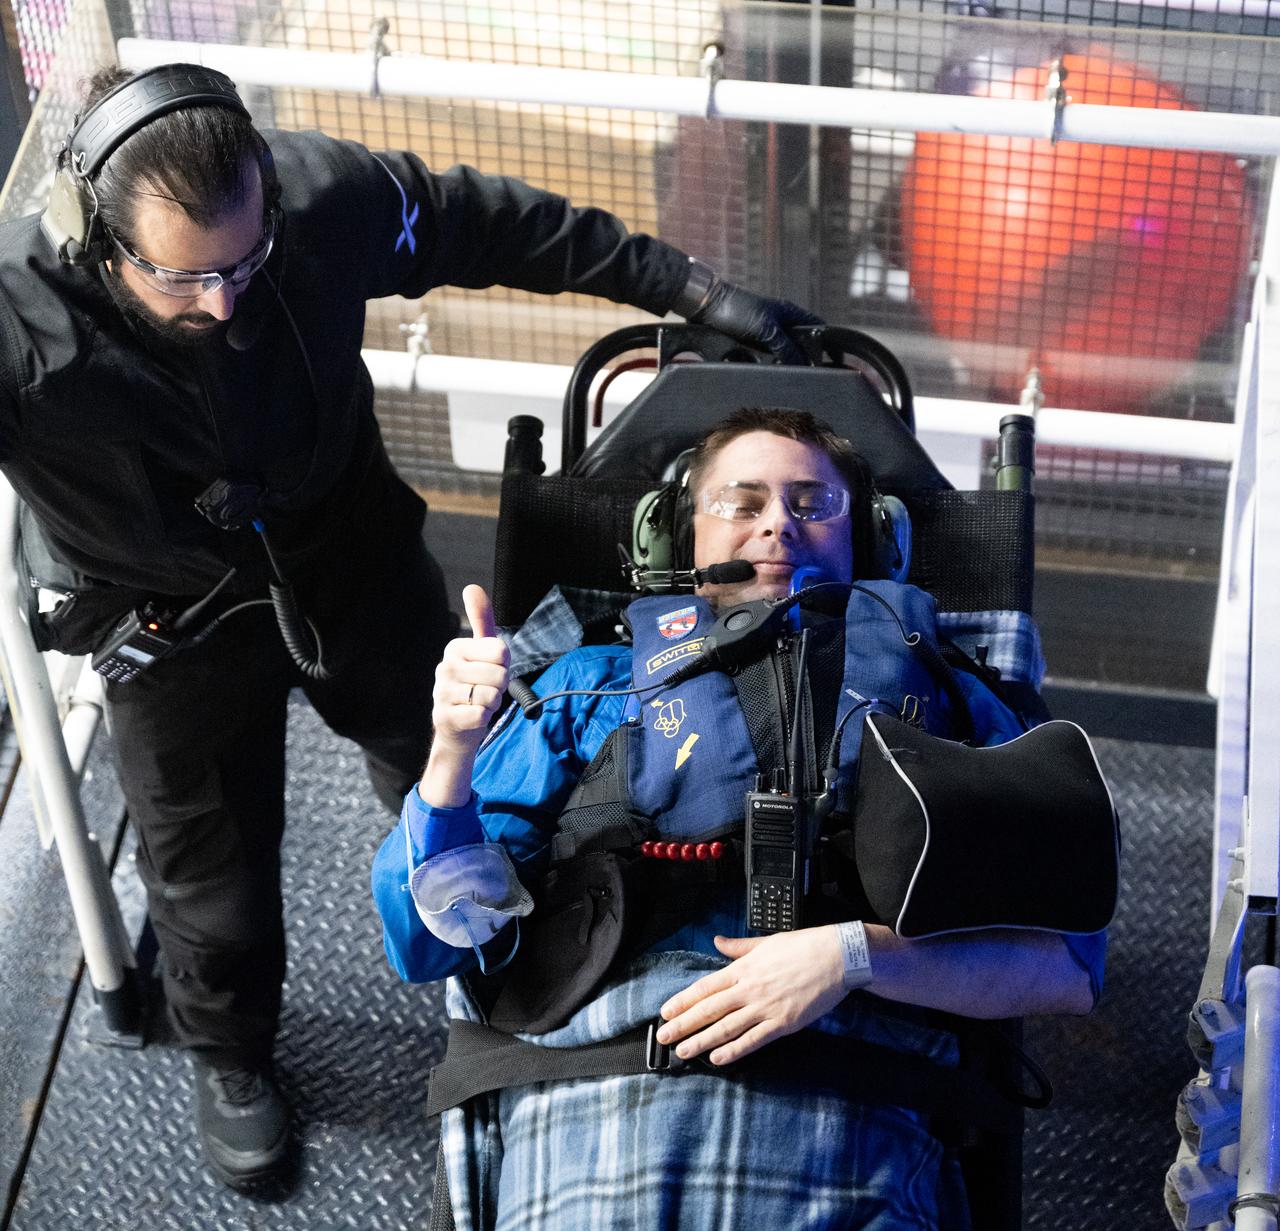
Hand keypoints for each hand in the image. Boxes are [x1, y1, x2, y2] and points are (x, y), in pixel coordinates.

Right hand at [431, 584, 509, 749]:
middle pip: (499, 675)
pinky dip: (483, 718)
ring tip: (478, 703)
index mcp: (455, 648)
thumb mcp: (483, 652)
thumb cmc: (476, 685)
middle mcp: (444, 667)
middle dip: (499, 687)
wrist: (459, 727)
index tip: (491, 670)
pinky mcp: (443, 717)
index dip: (504, 665)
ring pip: (490, 695)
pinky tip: (472, 717)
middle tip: (485, 690)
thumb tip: (471, 587)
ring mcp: (441, 693)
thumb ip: (482, 621)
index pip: (501, 651)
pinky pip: (480, 715)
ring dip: (492, 703)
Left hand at [655, 927, 846, 1064]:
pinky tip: (717, 1059)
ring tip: (683, 1051)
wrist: (837, 957)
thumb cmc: (803, 946)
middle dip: (684, 1024)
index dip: (682, 1001)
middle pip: (709, 1009)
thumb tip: (717, 941)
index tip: (665, 1012)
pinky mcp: (783, 1023)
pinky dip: (734, 1051)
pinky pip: (753, 1040)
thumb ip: (738, 947)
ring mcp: (765, 1007)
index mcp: (744, 968)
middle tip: (664, 1037)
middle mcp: (750, 988)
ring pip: (726, 1027)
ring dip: (702, 1041)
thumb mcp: (766, 942)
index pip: (705, 987)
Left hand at [690, 278, 823, 364]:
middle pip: (800, 345)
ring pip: (782, 354)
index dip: (827, 343)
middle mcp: (780, 324)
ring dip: (783, 364)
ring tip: (786, 375)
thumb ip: (785, 346)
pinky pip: (765, 358)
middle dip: (804, 359)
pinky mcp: (751, 342)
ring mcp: (766, 333)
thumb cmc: (736, 308)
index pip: (817, 327)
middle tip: (807, 375)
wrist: (706, 306)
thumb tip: (801, 363)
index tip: (834, 359)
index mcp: (789, 313)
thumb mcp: (766, 328)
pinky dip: (768, 365)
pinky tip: (767, 373)